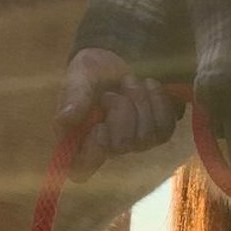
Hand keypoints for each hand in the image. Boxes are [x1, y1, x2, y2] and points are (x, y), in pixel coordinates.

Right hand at [55, 47, 185, 180]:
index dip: (93, 153)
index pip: (81, 170)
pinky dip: (160, 102)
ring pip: (147, 136)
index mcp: (79, 141)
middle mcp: (106, 148)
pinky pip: (166, 128)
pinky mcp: (156, 132)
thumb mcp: (77, 79)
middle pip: (122, 146)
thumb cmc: (89, 73)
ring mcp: (134, 143)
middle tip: (112, 91)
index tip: (98, 126)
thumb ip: (73, 98)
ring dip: (141, 102)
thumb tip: (64, 120)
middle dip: (121, 110)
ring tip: (130, 81)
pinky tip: (149, 85)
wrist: (115, 60)